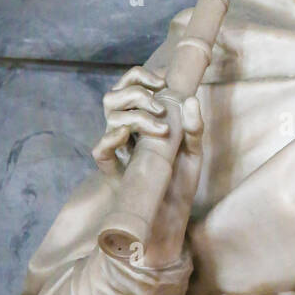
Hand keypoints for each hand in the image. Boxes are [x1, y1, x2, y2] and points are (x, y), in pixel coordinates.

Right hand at [93, 65, 204, 266]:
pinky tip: (126, 136)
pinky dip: (110, 140)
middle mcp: (127, 132)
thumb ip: (194, 128)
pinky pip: (100, 152)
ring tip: (159, 127)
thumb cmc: (180, 182)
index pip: (129, 86)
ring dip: (133, 114)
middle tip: (160, 107)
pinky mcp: (114, 172)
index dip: (139, 77)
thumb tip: (191, 100)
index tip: (161, 81)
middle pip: (114, 97)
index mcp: (142, 120)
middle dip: (137, 93)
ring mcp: (119, 151)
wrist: (174, 217)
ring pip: (109, 117)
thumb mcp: (193, 151)